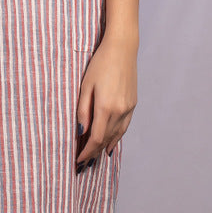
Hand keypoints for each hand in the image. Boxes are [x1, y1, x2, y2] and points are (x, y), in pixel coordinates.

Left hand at [75, 34, 137, 166]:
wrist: (122, 49)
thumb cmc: (100, 64)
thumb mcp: (85, 86)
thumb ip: (83, 111)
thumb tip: (81, 132)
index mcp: (106, 107)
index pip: (96, 138)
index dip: (87, 152)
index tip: (78, 160)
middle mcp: (120, 111)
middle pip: (106, 140)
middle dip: (94, 153)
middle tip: (83, 163)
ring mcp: (129, 109)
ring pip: (116, 136)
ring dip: (104, 148)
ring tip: (94, 157)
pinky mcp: (133, 104)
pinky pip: (124, 127)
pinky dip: (116, 138)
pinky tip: (110, 145)